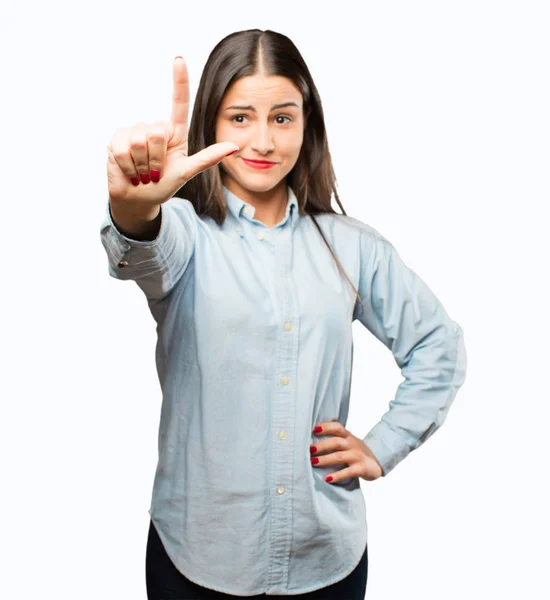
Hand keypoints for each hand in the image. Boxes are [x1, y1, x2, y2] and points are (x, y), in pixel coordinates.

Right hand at [106, 56, 238, 206]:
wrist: (138, 199)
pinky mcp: (117, 139)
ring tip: (143, 173)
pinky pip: (123, 149)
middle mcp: (154, 128)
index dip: (179, 82)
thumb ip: (208, 158)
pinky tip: (130, 172)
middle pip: (158, 132)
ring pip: (139, 142)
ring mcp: (134, 132)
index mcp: (174, 132)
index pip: (178, 102)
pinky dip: (129, 167)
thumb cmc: (164, 186)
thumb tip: (234, 146)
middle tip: (154, 171)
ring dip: (142, 165)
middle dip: (157, 158)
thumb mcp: (187, 172)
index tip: (179, 60)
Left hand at [310, 421, 383, 482]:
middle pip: (336, 442)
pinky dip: (337, 475)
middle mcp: (352, 444)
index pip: (337, 427)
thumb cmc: (356, 451)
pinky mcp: (362, 468)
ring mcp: (357, 456)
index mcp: (348, 436)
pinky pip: (348, 472)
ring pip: (339, 456)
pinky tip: (327, 479)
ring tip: (313, 462)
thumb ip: (335, 439)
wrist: (378, 461)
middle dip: (321, 445)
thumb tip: (311, 439)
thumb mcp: (348, 441)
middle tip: (309, 450)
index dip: (326, 427)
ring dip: (325, 459)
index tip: (314, 429)